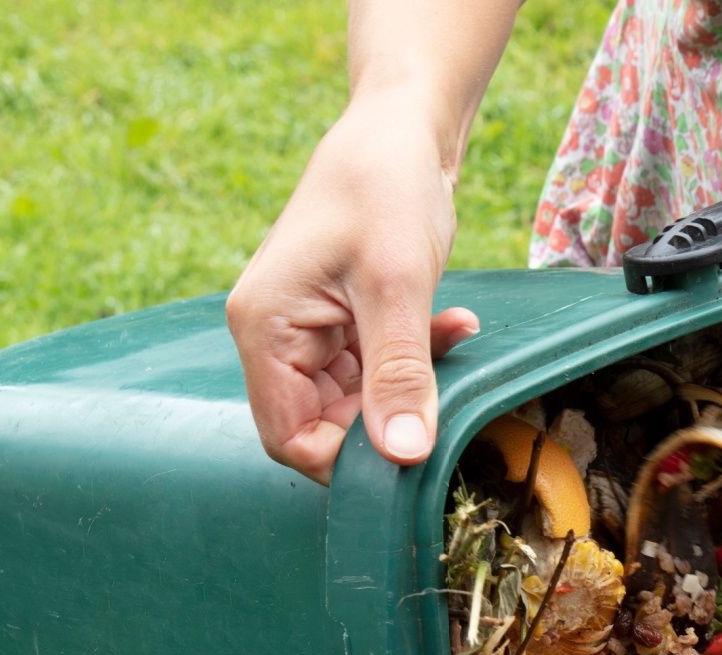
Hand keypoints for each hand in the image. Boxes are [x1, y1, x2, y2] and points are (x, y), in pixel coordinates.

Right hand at [226, 93, 481, 483]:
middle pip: (322, 426)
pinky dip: (419, 359)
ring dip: (411, 386)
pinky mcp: (343, 322)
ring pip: (357, 402)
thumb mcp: (397, 286)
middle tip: (443, 400)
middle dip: (387, 421)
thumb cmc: (385, 187)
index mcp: (264, 328)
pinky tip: (456, 325)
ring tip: (451, 336)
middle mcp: (274, 335)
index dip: (344, 460)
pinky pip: (377, 369)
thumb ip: (398, 374)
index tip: (406, 452)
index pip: (287, 437)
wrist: (401, 128)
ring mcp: (308, 330)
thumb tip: (404, 455)